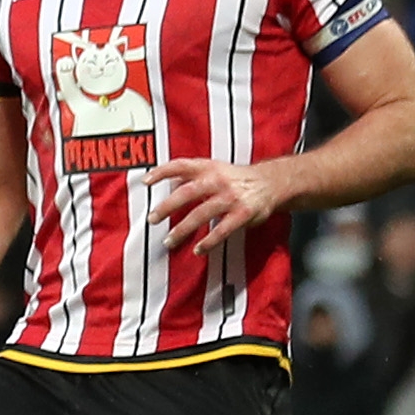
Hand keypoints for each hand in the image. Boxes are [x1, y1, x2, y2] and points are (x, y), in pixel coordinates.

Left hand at [145, 156, 281, 255]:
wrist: (270, 182)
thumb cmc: (234, 178)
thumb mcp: (213, 169)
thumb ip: (190, 176)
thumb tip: (165, 183)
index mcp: (207, 167)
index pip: (180, 165)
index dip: (161, 171)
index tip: (145, 181)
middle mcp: (217, 180)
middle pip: (187, 192)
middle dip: (167, 206)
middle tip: (152, 219)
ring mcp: (230, 197)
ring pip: (201, 213)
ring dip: (183, 229)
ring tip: (169, 240)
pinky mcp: (243, 213)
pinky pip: (222, 230)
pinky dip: (209, 241)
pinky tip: (198, 249)